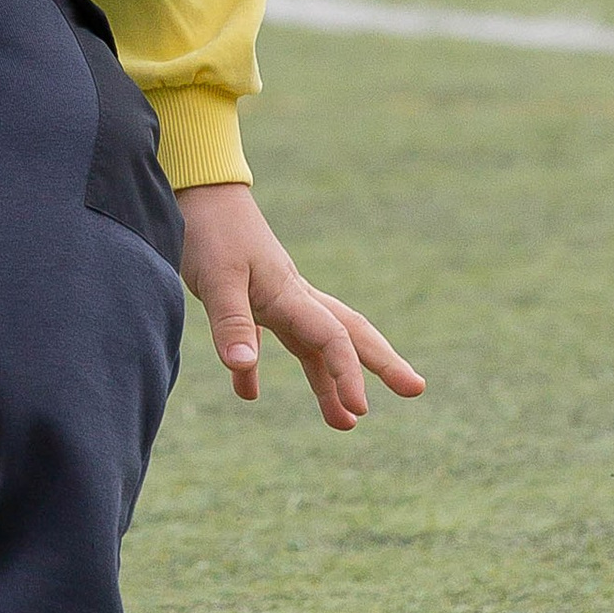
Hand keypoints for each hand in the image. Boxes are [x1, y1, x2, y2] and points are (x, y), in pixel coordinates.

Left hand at [177, 182, 421, 433]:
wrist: (197, 190)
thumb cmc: (209, 230)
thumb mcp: (216, 279)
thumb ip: (230, 323)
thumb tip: (244, 369)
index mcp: (290, 294)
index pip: (333, 338)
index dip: (350, 374)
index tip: (361, 408)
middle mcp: (292, 297)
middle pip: (347, 335)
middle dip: (381, 363)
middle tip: (416, 389)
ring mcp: (274, 297)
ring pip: (312, 345)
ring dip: (328, 382)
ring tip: (344, 422)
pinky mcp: (249, 297)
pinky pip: (267, 339)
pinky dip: (257, 368)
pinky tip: (247, 392)